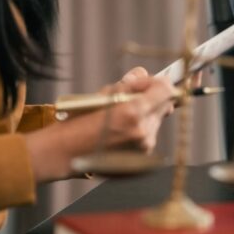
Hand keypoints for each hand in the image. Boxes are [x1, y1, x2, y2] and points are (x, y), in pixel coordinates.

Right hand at [26, 71, 176, 182]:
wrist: (66, 153)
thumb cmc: (79, 121)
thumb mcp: (102, 95)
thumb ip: (130, 84)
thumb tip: (145, 76)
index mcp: (133, 113)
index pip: (167, 91)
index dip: (159, 83)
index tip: (149, 82)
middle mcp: (143, 131)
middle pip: (166, 106)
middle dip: (154, 98)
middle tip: (135, 97)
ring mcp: (144, 146)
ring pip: (157, 120)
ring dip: (147, 114)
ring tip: (122, 118)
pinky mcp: (143, 157)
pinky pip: (150, 135)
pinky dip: (141, 128)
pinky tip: (121, 131)